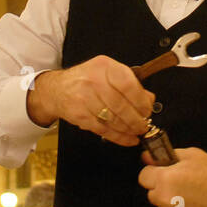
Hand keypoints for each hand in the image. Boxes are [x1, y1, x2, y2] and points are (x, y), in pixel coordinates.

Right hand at [27, 56, 154, 146]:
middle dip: (136, 119)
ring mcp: (84, 98)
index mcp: (105, 66)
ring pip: (112, 119)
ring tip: (136, 131)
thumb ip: (130, 84)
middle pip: (120, 105)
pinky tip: (127, 139)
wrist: (58, 89)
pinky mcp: (80, 115)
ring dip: (128, 129)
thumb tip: (149, 99)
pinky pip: (103, 129)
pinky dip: (118, 137)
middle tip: (144, 125)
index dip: (140, 101)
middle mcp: (94, 81)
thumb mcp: (108, 73)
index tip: (147, 110)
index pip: (127, 84)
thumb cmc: (87, 80)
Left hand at [138, 147, 206, 206]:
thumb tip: (147, 157)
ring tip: (188, 196)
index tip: (162, 172)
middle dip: (161, 187)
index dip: (153, 173)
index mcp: (165, 178)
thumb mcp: (191, 155)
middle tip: (179, 183)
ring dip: (169, 202)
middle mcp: (165, 198)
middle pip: (151, 192)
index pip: (143, 176)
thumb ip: (166, 156)